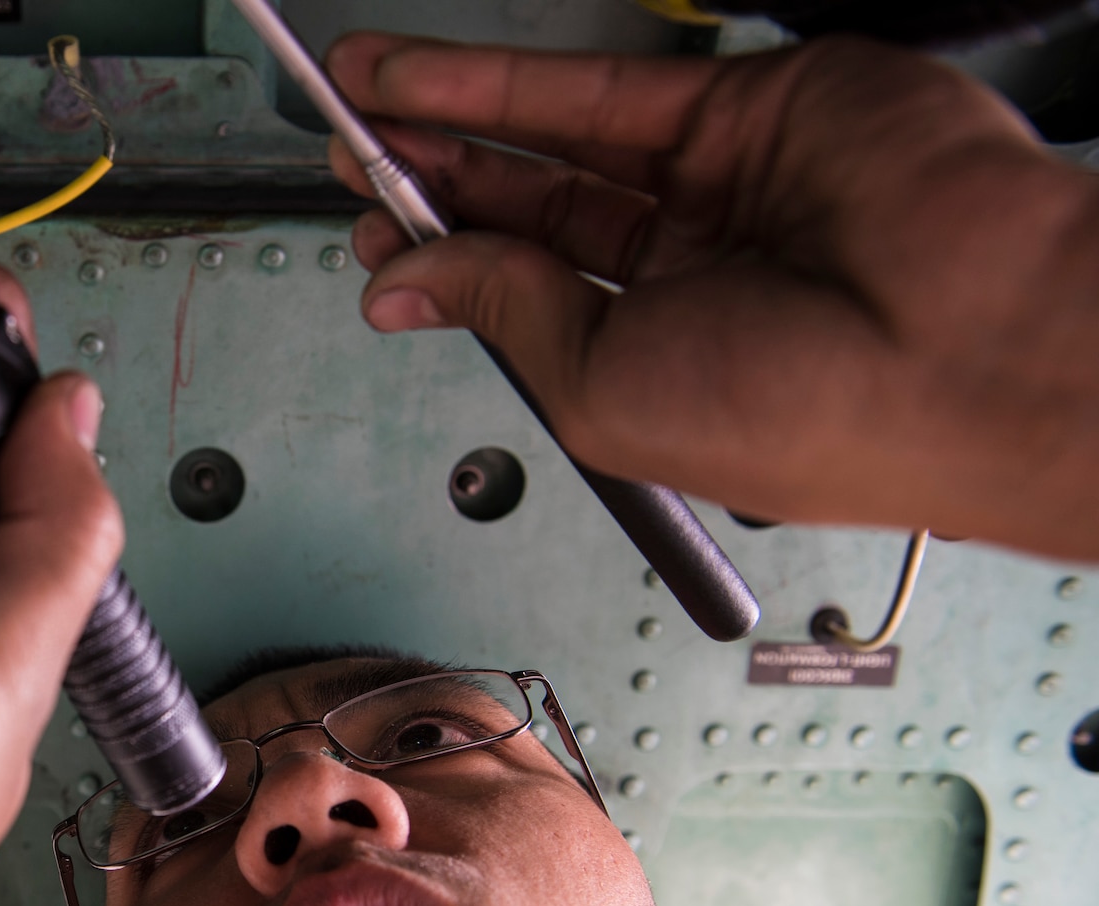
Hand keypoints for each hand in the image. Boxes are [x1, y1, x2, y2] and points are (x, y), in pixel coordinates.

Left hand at [326, 33, 1098, 560]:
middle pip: (532, 215)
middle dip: (434, 184)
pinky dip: (498, 82)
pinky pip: (595, 90)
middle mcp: (688, 274)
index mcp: (661, 365)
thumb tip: (405, 284)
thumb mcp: (601, 391)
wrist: (960, 341)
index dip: (445, 267)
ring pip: (552, 141)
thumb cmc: (813, 417)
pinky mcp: (743, 108)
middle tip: (352, 162)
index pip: (529, 302)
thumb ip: (505, 317)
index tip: (371, 241)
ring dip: (449, 116)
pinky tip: (418, 80)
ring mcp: (718, 187)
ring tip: (360, 99)